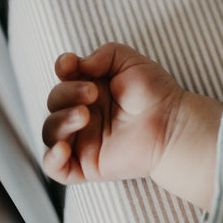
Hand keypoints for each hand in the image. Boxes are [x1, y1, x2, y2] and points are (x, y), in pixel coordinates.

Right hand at [42, 42, 222, 209]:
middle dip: (67, 93)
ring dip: (60, 121)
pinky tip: (63, 148)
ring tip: (84, 115)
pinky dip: (51, 159)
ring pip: (50, 132)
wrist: (173, 124)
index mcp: (90, 89)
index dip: (62, 68)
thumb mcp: (131, 62)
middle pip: (55, 101)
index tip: (70, 64)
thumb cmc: (155, 93)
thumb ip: (106, 54)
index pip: (63, 78)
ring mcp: (83, 139)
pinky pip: (55, 168)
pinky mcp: (86, 164)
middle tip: (92, 93)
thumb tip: (79, 63)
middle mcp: (83, 113)